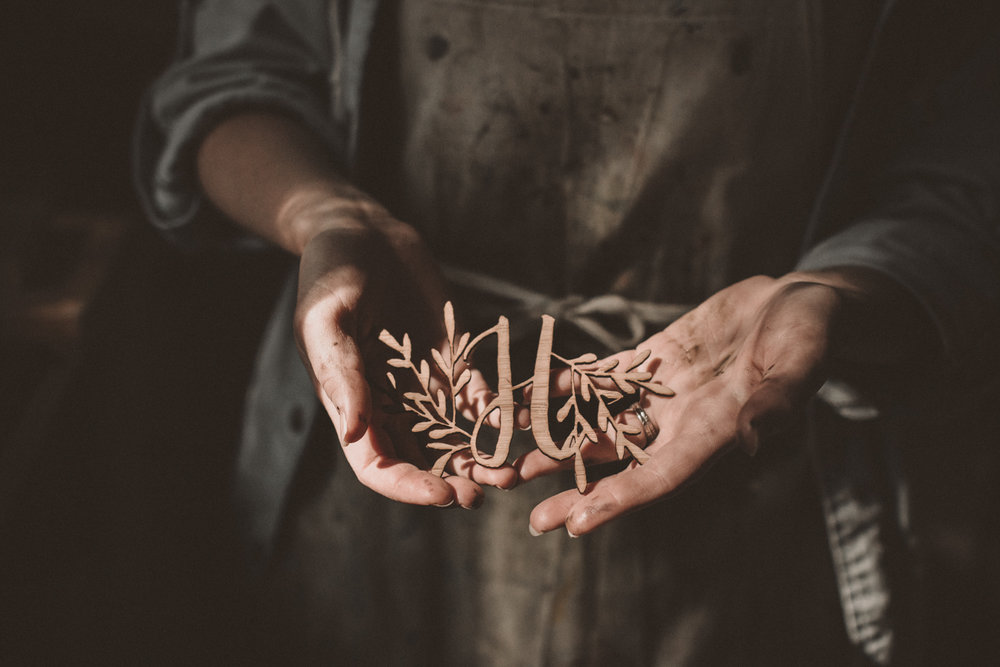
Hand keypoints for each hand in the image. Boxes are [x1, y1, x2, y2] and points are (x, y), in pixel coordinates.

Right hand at [293, 205, 517, 508]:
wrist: (363, 232)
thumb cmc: (330, 273)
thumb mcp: (324, 320)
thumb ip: (339, 374)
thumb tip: (354, 433)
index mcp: (352, 405)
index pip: (378, 467)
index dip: (409, 487)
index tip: (442, 494)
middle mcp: (389, 405)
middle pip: (422, 461)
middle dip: (454, 481)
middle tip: (487, 490)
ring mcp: (424, 385)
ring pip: (456, 437)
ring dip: (482, 457)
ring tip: (514, 472)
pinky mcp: (452, 360)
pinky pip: (480, 395)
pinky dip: (502, 411)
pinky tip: (528, 420)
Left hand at [517, 270, 924, 535]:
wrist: (796, 303)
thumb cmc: (810, 336)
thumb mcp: (800, 367)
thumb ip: (775, 402)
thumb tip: (753, 440)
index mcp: (714, 432)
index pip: (658, 478)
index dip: (617, 501)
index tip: (574, 524)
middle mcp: (680, 421)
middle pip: (617, 461)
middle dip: (572, 485)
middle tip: (527, 511)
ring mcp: (661, 390)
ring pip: (599, 422)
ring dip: (557, 438)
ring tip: (512, 458)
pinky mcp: (652, 356)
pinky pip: (602, 375)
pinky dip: (568, 384)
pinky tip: (532, 392)